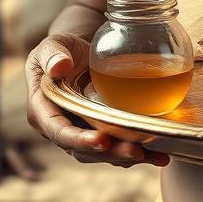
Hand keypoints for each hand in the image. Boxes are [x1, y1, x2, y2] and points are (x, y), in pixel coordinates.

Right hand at [26, 33, 168, 168]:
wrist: (78, 54)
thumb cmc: (61, 49)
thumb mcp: (53, 45)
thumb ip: (52, 53)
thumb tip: (59, 66)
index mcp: (43, 111)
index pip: (58, 130)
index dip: (78, 139)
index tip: (100, 141)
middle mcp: (61, 128)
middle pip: (83, 149)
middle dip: (110, 153)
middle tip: (135, 151)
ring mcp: (82, 132)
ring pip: (102, 153)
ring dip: (126, 156)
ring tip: (153, 155)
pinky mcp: (100, 132)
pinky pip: (116, 146)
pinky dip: (139, 152)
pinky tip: (160, 155)